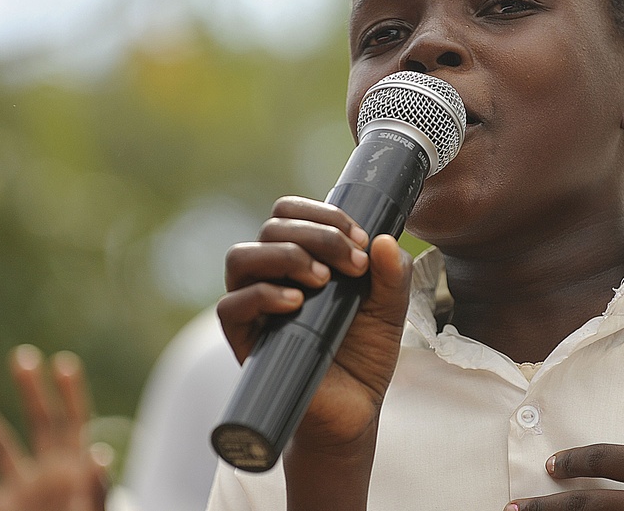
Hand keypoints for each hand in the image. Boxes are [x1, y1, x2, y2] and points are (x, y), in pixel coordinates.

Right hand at [0, 345, 109, 510]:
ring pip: (0, 450)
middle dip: (32, 391)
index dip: (72, 393)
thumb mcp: (94, 508)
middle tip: (21, 356)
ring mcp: (22, 490)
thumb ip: (97, 485)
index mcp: (76, 466)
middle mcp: (48, 471)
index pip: (76, 421)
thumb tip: (99, 453)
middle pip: (40, 423)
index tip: (63, 362)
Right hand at [219, 196, 411, 508]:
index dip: (323, 214)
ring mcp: (254, 307)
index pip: (290, 212)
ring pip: (241, 257)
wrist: (354, 410)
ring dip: (285, 256)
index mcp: (300, 258)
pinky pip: (230, 306)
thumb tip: (385, 241)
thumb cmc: (364, 354)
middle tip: (353, 263)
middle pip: (271, 227)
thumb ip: (393, 274)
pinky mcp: (244, 340)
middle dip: (317, 235)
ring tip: (323, 280)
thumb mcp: (389, 309)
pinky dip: (262, 296)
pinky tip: (297, 304)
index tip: (360, 239)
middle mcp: (271, 275)